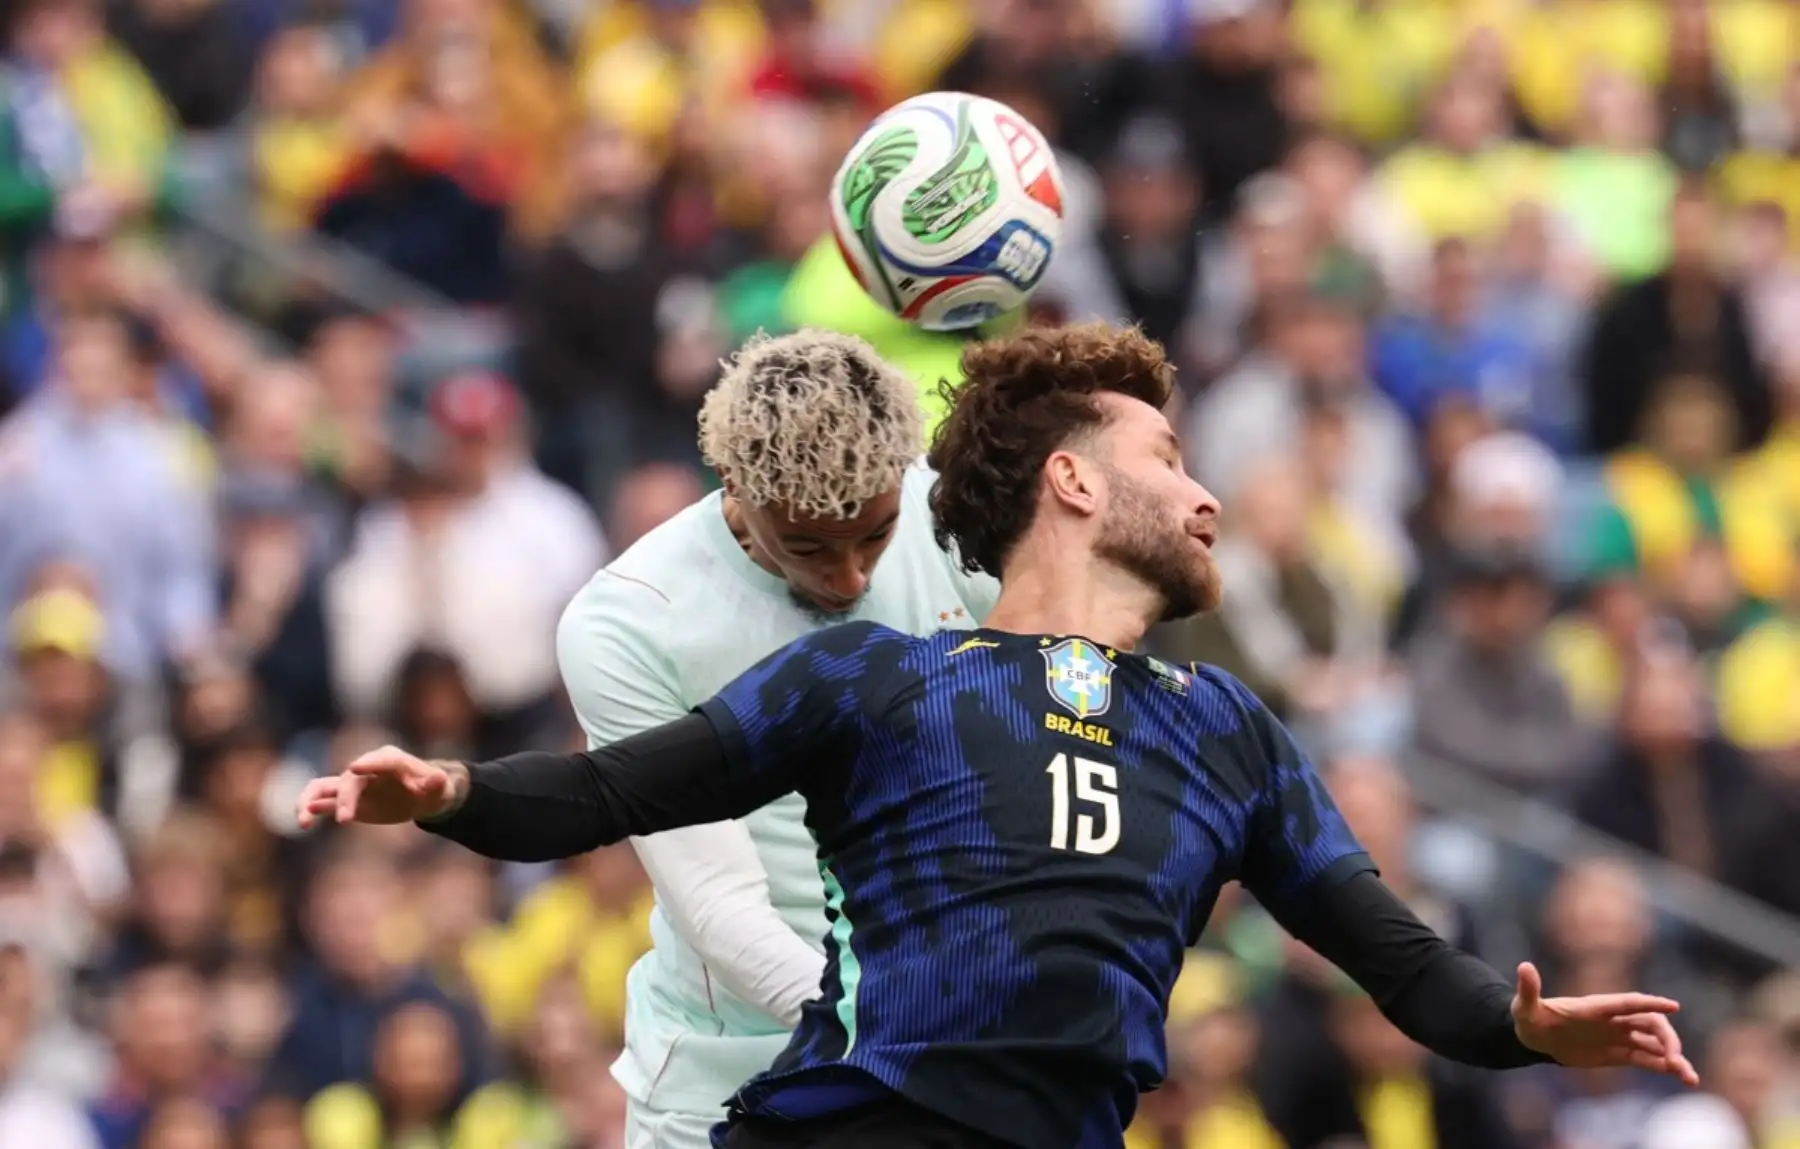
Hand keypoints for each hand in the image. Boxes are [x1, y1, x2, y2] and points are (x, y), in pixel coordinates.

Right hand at [294, 746, 465, 829]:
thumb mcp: (438, 788)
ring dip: (312, 799)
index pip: (381, 760)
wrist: (420, 797)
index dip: (369, 764)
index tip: (356, 767)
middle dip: (346, 797)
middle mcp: (367, 768)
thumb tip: (438, 778)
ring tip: (304, 818)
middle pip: (351, 779)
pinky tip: (304, 822)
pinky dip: (311, 809)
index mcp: (392, 760)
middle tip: (346, 819)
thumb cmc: (431, 789)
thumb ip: (436, 783)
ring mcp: (353, 784)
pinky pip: (323, 801)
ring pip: (325, 786)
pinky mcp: (346, 800)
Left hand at [1510, 962, 1699, 1085]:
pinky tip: (1681, 1076)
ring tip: (1688, 1076)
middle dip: (1666, 1038)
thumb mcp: (1525, 1006)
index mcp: (1595, 1006)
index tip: (1673, 1006)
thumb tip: (1524, 967)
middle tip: (1673, 1058)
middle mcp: (1613, 1019)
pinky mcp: (1619, 1053)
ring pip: (1654, 1043)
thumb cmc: (1530, 1017)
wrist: (1535, 1037)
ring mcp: (1618, 1035)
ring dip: (1673, 1056)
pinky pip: (1647, 1059)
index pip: (1627, 1002)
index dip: (1649, 1003)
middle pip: (1649, 1023)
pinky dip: (1664, 1067)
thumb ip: (1528, 989)